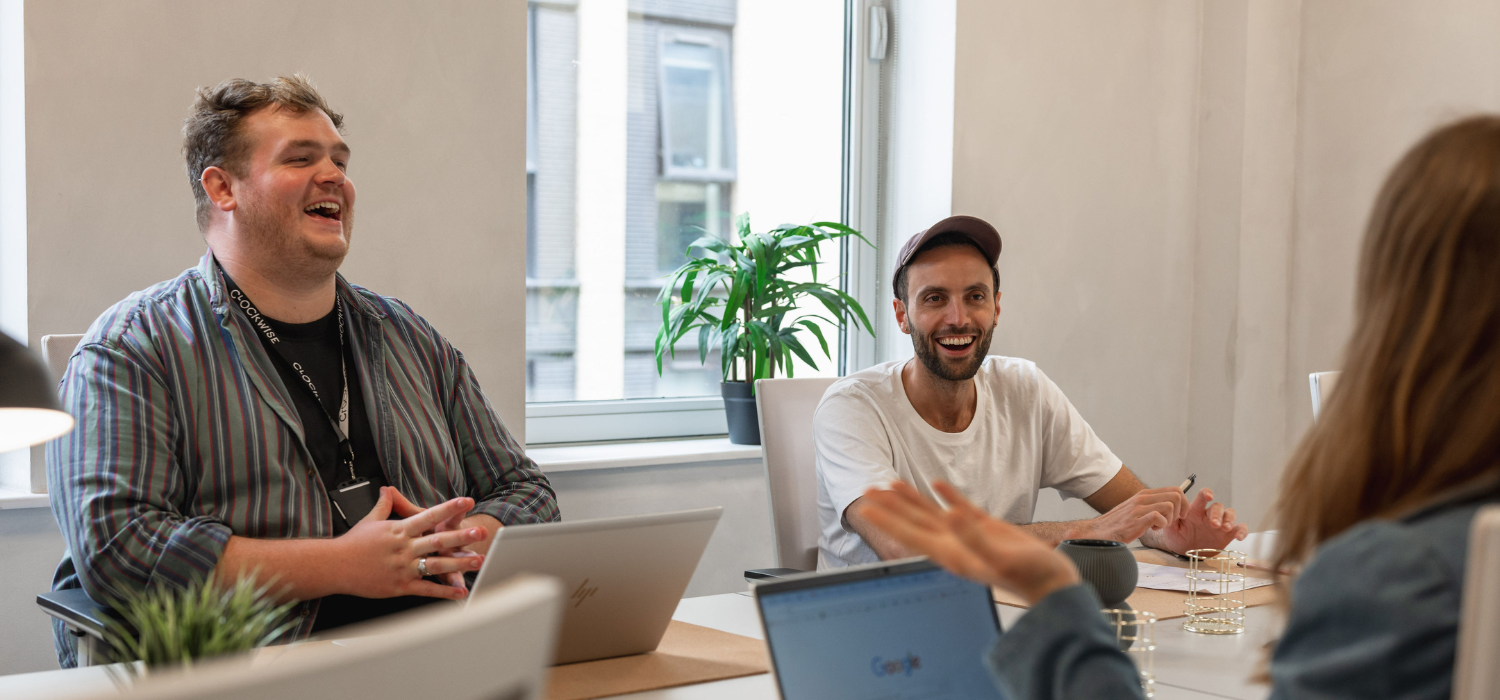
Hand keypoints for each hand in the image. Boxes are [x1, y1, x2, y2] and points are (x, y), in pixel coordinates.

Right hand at [332, 487, 486, 598]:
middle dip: (460, 537)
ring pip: (436, 565)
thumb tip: (387, 489)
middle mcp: (404, 548)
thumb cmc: (352, 544)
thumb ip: (385, 505)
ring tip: (478, 560)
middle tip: (480, 533)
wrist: (334, 566)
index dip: (449, 508)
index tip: (466, 501)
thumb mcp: (370, 520)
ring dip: (459, 564)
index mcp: (399, 530)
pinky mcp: (400, 586)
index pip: (428, 516)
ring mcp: (403, 568)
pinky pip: (426, 589)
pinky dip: (444, 592)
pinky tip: (460, 591)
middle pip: (437, 540)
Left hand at [856, 481, 1079, 604]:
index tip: (866, 507)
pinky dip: (946, 495)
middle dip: (889, 507)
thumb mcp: (999, 558)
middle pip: (913, 522)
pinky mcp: (985, 530)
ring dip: (910, 499)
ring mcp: (968, 537)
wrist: (1054, 585)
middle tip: (868, 491)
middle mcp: (954, 545)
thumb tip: (949, 516)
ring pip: (931, 514)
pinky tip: (937, 484)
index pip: (909, 534)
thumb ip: (972, 537)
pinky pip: (959, 509)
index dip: (887, 520)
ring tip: (890, 484)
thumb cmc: (1030, 577)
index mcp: (952, 554)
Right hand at [1076, 486, 1186, 543]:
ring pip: (1170, 506)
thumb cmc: (1119, 523)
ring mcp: (1139, 508)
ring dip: (1170, 519)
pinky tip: (1152, 529)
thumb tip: (1170, 505)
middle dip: (1180, 510)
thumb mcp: (1136, 508)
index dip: (1183, 503)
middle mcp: (1142, 498)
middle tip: (1171, 521)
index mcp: (1144, 494)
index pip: (1174, 489)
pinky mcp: (1136, 520)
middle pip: (1176, 495)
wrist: (1099, 531)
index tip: (1179, 515)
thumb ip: (1150, 504)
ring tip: (1159, 526)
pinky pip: (1159, 517)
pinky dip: (1161, 525)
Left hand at [1141, 488, 1247, 554]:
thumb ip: (1170, 519)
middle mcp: (1209, 515)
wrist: (1185, 552)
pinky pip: (1240, 528)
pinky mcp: (1228, 534)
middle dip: (1216, 513)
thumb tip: (1168, 511)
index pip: (1202, 497)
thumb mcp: (1171, 529)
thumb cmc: (1178, 537)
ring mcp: (1220, 524)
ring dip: (1229, 519)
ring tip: (1224, 528)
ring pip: (1229, 513)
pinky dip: (1242, 530)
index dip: (1206, 493)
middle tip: (1213, 524)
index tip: (1208, 496)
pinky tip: (1239, 537)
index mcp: (1195, 511)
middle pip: (1217, 506)